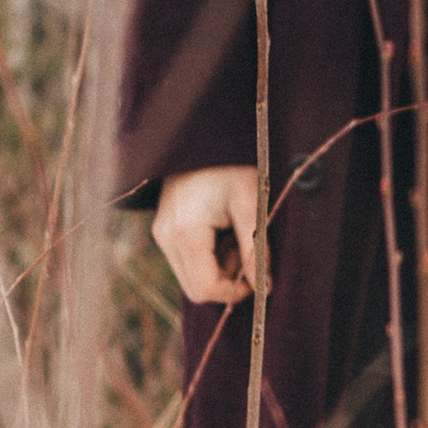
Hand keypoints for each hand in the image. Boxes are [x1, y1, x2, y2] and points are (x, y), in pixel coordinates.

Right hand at [154, 163, 261, 303]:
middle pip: (196, 288)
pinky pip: (187, 260)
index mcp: (185, 233)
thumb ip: (256, 248)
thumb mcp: (249, 203)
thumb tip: (265, 287)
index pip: (206, 288)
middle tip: (247, 252)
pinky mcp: (165, 229)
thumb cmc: (230, 165)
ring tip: (236, 236)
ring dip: (219, 269)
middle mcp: (166, 237)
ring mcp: (162, 233)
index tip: (258, 277)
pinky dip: (209, 257)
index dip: (235, 292)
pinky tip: (223, 232)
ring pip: (191, 276)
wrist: (203, 135)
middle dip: (226, 281)